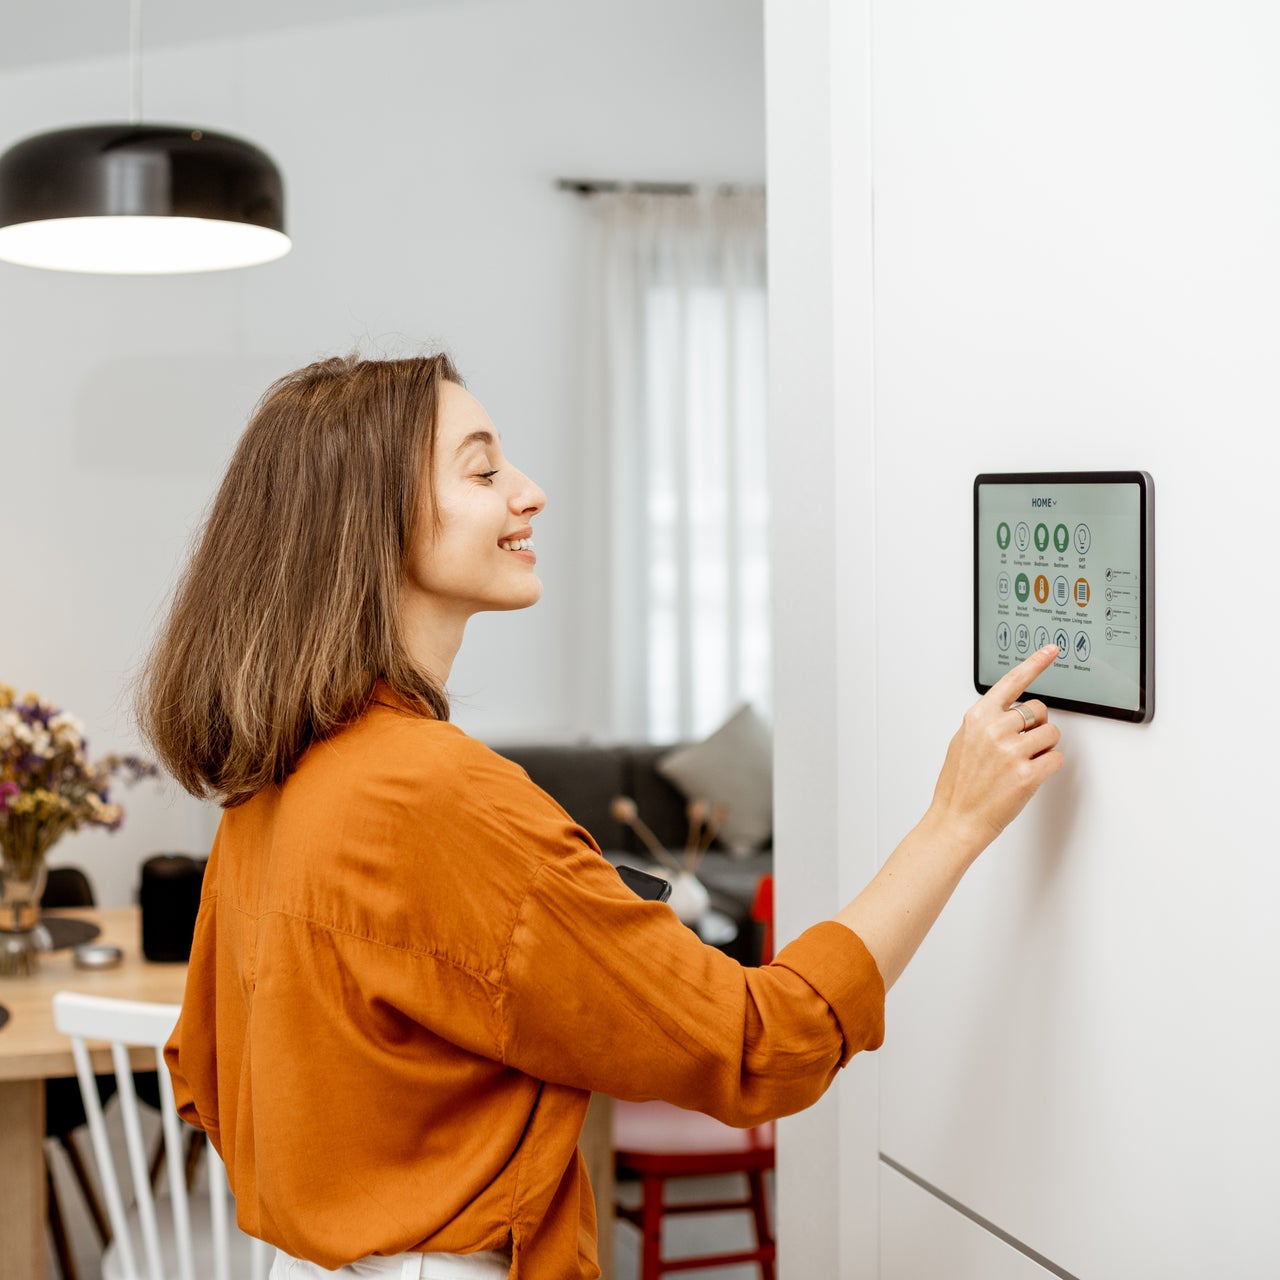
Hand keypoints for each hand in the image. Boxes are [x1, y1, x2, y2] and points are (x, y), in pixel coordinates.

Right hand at [928, 645, 1063, 854]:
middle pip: (1039, 710)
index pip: (1012, 682)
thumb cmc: (958, 785)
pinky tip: (1030, 774)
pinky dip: (1049, 766)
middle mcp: (995, 730)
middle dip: (1037, 725)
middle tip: (1022, 744)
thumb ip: (985, 722)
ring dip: (1044, 747)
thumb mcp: (962, 742)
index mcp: (978, 717)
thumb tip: (1009, 713)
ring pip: (1051, 734)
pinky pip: (1056, 759)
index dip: (1035, 663)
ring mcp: (1011, 752)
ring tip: (1022, 762)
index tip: (1050, 651)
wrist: (956, 819)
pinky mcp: (1028, 774)